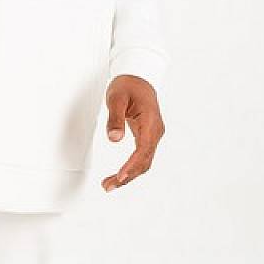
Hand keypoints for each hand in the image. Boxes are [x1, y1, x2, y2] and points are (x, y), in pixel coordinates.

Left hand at [100, 76, 164, 190]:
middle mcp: (155, 131)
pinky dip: (131, 168)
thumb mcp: (116, 97)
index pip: (143, 150)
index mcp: (150, 122)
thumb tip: (114, 138)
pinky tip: (120, 175)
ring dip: (129, 175)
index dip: (132, 166)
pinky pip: (142, 157)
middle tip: (108, 186)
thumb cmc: (128, 85)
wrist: (138, 77)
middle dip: (127, 176)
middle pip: (144, 161)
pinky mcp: (148, 137)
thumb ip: (115, 118)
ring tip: (110, 184)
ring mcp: (153, 135)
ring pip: (144, 162)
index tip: (120, 177)